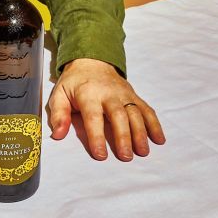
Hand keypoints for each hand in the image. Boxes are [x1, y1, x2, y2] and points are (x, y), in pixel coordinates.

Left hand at [47, 58, 165, 160]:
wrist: (92, 61)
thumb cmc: (74, 82)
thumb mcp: (59, 94)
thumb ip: (58, 114)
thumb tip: (58, 135)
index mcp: (88, 94)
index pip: (93, 117)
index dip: (97, 136)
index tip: (100, 155)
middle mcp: (109, 93)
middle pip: (119, 116)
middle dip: (123, 137)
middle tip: (125, 157)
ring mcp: (124, 94)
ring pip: (135, 113)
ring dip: (141, 133)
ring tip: (143, 152)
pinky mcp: (134, 96)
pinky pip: (146, 110)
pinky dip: (154, 124)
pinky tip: (159, 139)